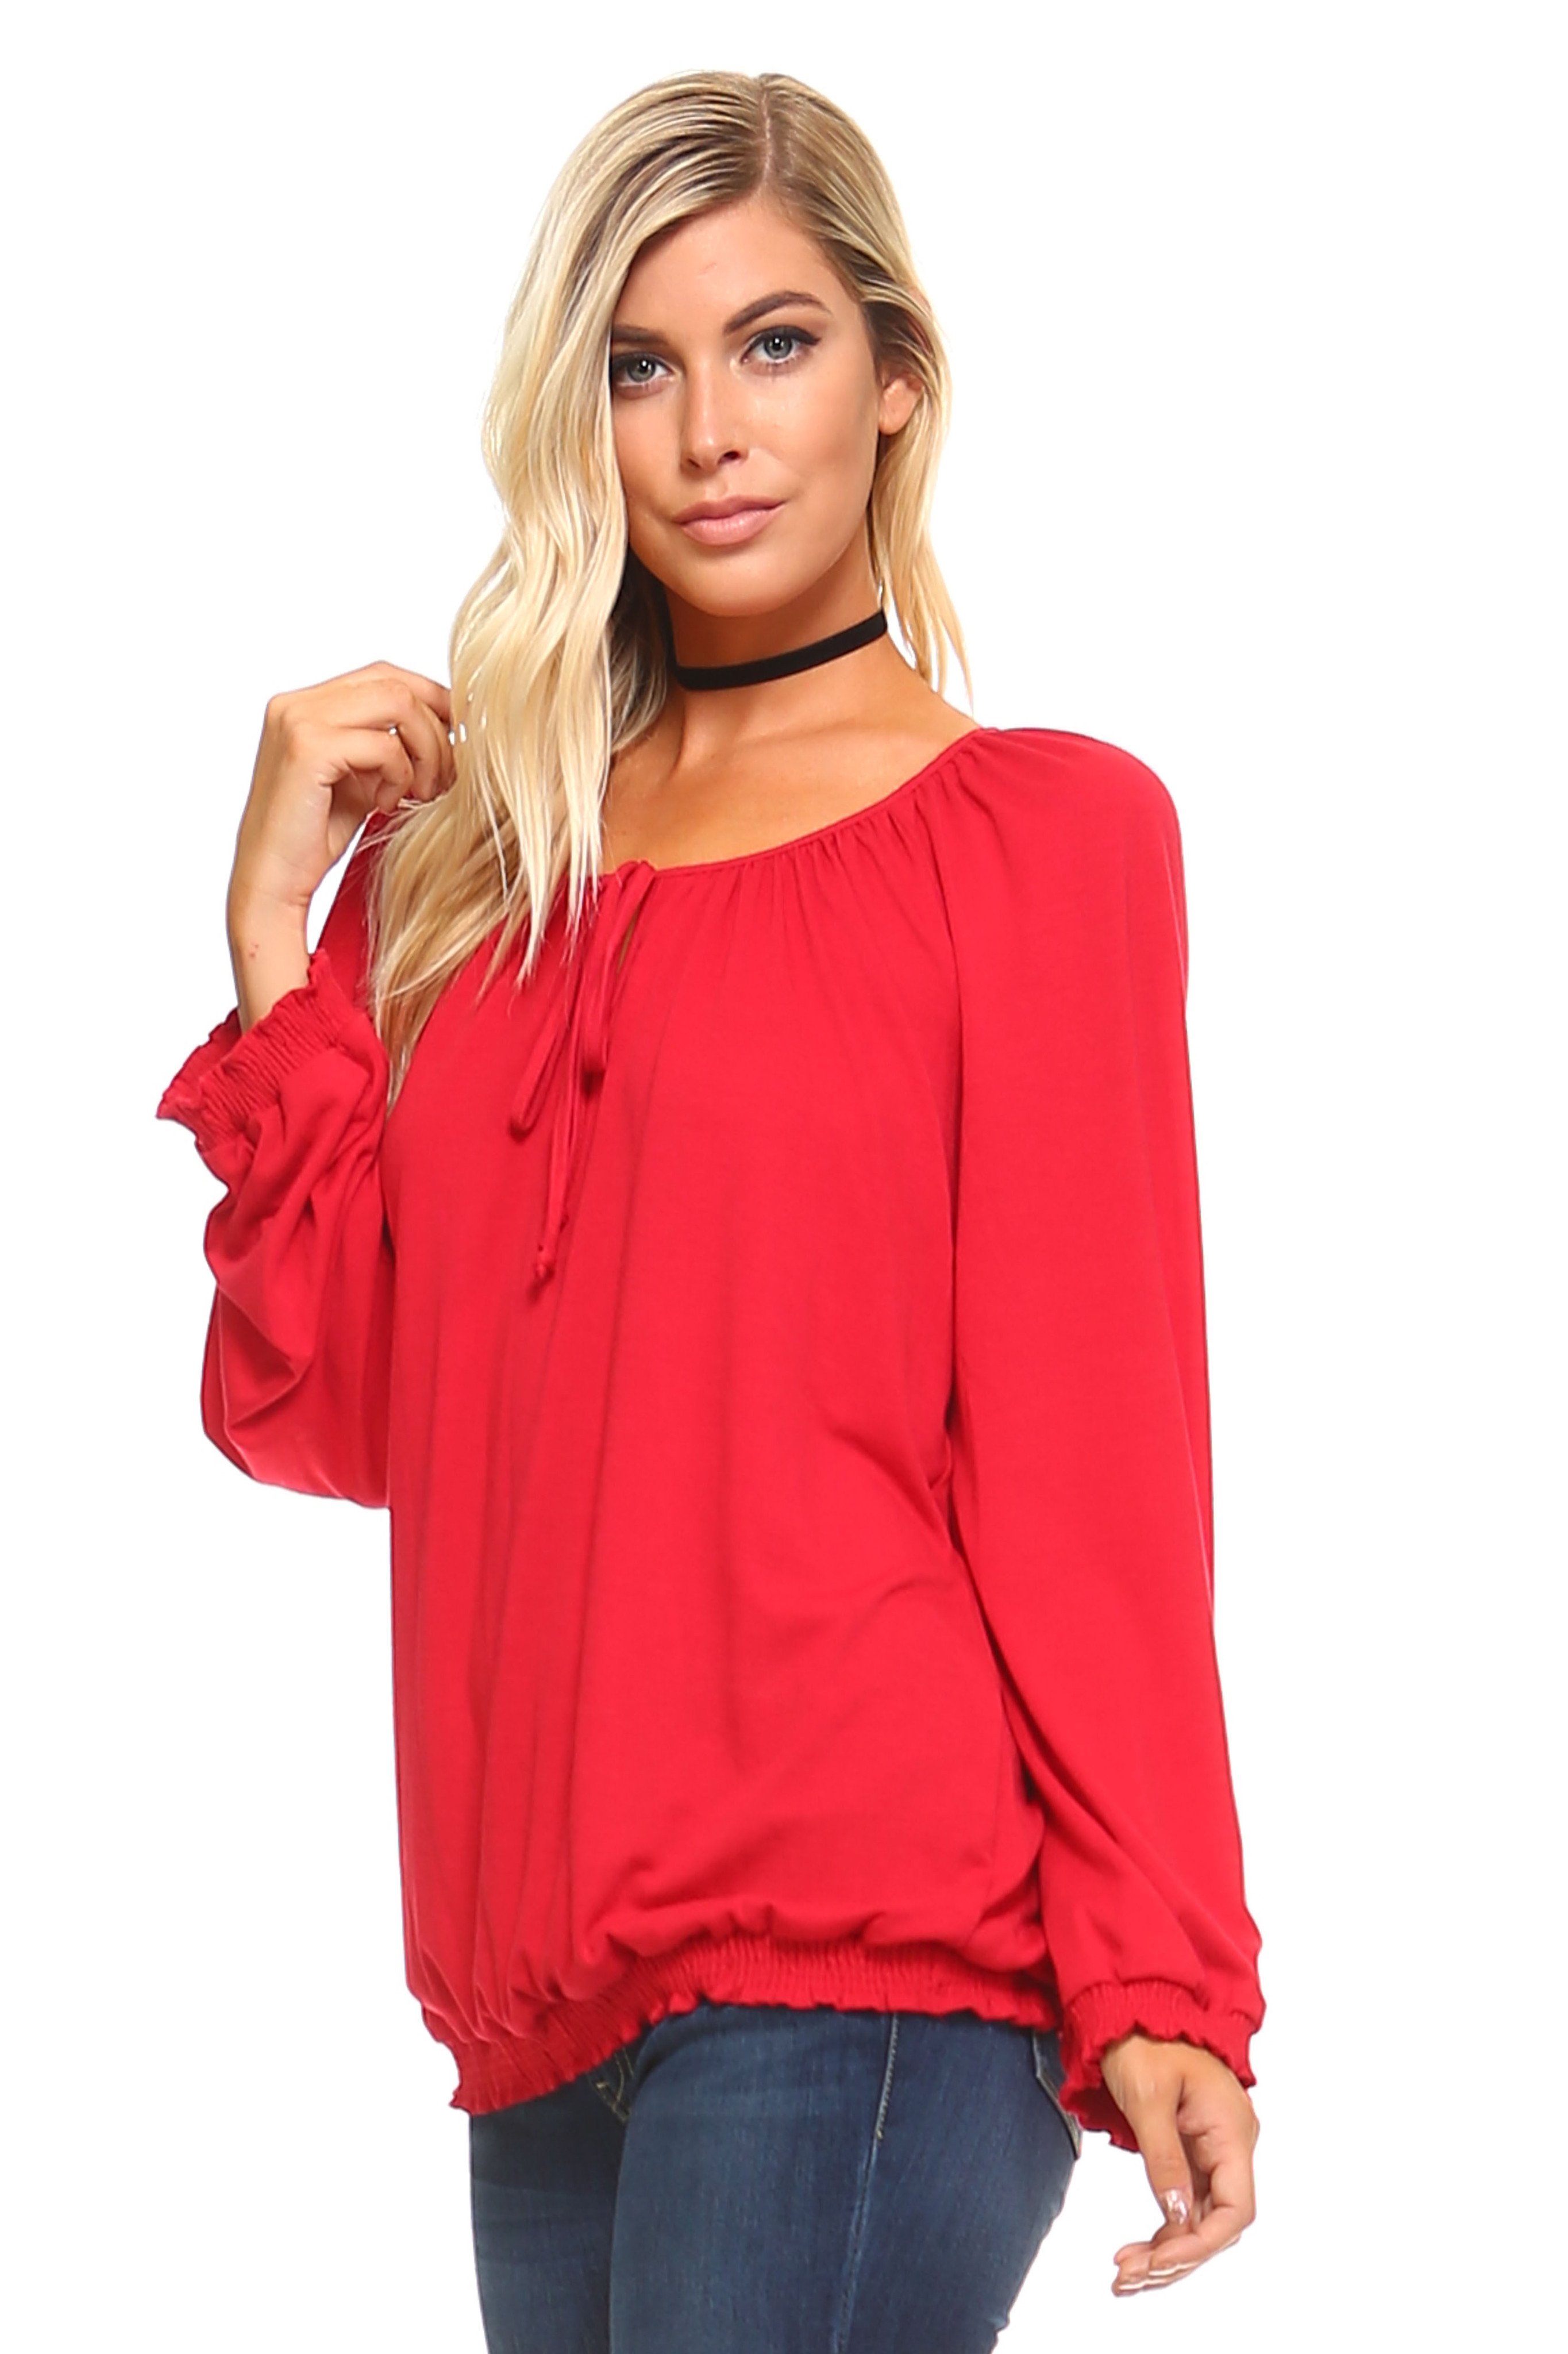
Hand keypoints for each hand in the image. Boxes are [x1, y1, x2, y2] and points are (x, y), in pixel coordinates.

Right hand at [230, 660, 455, 925]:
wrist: (272, 881)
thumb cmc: (315, 837)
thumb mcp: (362, 778)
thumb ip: (390, 745)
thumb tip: (451, 724)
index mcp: (305, 704)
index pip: (384, 675)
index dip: (431, 699)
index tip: (458, 739)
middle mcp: (296, 703)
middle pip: (395, 682)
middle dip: (436, 726)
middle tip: (447, 774)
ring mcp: (298, 720)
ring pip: (398, 703)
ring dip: (427, 749)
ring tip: (421, 791)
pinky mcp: (308, 748)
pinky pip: (386, 744)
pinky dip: (401, 774)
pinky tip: (386, 804)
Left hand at [1099, 2031, 1258, 2296]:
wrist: (1133, 2005)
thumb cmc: (1143, 2040)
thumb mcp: (1147, 2098)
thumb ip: (1164, 2158)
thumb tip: (1176, 2217)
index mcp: (1231, 2130)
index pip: (1235, 2209)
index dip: (1199, 2243)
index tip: (1156, 2261)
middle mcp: (1231, 2145)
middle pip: (1217, 2223)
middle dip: (1176, 2256)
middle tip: (1126, 2276)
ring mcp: (1214, 2149)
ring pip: (1201, 2219)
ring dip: (1167, 2251)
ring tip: (1124, 2275)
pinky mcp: (1194, 2150)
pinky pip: (1187, 2203)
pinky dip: (1164, 2230)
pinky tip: (1138, 2251)